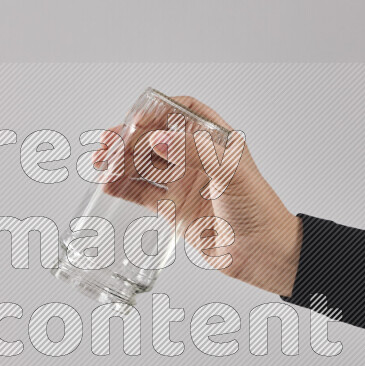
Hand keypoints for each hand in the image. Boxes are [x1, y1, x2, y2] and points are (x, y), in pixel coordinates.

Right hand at [95, 96, 301, 296]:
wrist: (261, 252)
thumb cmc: (257, 208)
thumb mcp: (229, 171)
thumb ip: (192, 150)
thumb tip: (158, 138)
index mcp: (215, 140)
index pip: (180, 114)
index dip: (156, 112)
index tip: (135, 120)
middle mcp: (196, 158)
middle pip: (155, 139)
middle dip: (128, 139)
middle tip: (108, 144)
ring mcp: (183, 182)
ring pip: (143, 165)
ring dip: (121, 162)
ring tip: (102, 165)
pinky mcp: (173, 208)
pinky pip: (142, 193)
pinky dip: (123, 187)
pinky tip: (108, 185)